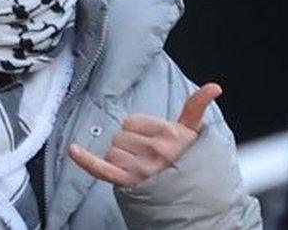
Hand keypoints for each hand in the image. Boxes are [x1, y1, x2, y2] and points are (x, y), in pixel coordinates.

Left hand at [68, 83, 221, 187]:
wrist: (195, 200)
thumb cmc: (191, 163)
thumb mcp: (195, 133)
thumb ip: (197, 106)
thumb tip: (214, 87)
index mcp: (170, 135)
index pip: (133, 121)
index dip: (139, 130)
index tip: (152, 140)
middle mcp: (155, 151)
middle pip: (120, 136)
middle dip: (130, 144)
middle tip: (147, 156)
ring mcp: (141, 169)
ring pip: (112, 151)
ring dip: (120, 158)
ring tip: (139, 167)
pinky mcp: (128, 183)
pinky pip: (101, 169)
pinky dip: (85, 160)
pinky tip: (73, 149)